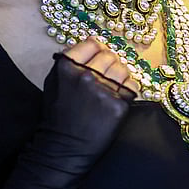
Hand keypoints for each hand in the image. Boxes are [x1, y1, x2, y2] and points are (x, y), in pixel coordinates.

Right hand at [39, 39, 137, 159]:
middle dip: (109, 63)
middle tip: (105, 75)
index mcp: (67, 68)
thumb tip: (89, 41)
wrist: (65, 147)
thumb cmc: (58, 116)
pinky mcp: (118, 106)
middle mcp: (86, 76)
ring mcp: (103, 91)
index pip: (92, 44)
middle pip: (109, 55)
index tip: (98, 56)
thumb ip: (69, 61)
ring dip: (120, 75)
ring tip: (110, 87)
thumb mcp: (54, 83)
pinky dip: (128, 89)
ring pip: (123, 69)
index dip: (96, 49)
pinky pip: (133, 86)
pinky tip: (117, 98)